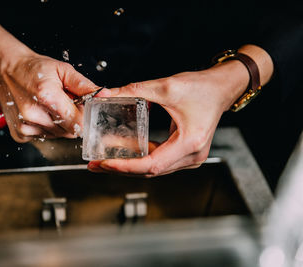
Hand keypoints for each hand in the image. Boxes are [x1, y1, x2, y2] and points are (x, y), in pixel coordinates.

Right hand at [0, 17, 96, 141]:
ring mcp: (25, 127)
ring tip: (51, 106)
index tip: (86, 110)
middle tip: (66, 104)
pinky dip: (48, 128)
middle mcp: (34, 115)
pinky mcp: (20, 134)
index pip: (78, 122)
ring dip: (61, 124)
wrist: (5, 70)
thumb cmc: (33, 69)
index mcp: (47, 96)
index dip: (86, 118)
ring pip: (58, 136)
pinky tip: (41, 113)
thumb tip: (104, 95)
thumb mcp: (62, 70)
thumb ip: (84, 86)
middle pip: (69, 131)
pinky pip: (45, 137)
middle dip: (74, 120)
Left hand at [88, 45, 272, 176]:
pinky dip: (140, 158)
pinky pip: (158, 161)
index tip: (105, 162)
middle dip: (121, 168)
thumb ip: (134, 90)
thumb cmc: (201, 88)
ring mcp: (190, 158)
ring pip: (153, 169)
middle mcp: (192, 157)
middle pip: (150, 171)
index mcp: (190, 143)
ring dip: (128, 165)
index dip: (126, 166)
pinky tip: (123, 152)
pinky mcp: (185, 154)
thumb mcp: (166, 87)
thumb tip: (106, 94)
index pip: (151, 165)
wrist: (221, 88)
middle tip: (96, 165)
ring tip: (104, 160)